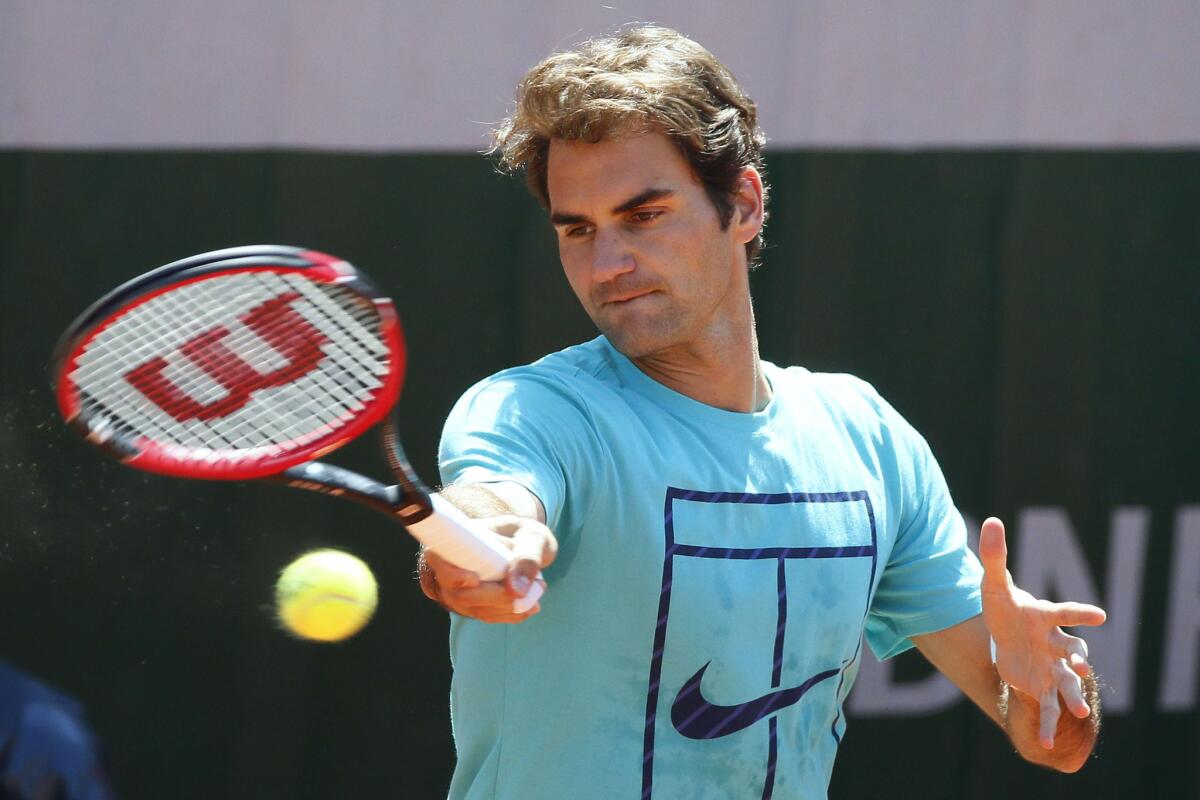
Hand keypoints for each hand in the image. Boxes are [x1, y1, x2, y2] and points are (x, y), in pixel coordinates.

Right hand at [419, 515, 556, 622]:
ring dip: (507, 606)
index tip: (474, 579)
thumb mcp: (533, 537)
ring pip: (473, 609)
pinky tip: (531, 605)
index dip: (451, 573)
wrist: (525, 544)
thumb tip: (516, 590)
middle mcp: (450, 566)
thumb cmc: (525, 535)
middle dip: (496, 597)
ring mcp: (458, 588)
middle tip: (533, 586)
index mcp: (457, 539)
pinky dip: (510, 615)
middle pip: (458, 593)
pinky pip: (486, 616)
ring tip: (538, 589)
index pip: (436, 558)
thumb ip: (527, 558)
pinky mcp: (472, 604)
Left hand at [979, 517, 1105, 748]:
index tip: (1100, 615)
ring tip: (1078, 711)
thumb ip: (994, 556)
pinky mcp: (1043, 687)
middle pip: (1072, 650)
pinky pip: (1049, 708)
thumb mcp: (994, 586)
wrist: (1007, 639)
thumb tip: (992, 521)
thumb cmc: (1005, 610)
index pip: (1064, 612)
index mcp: (1044, 617)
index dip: (1080, 613)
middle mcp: (1054, 643)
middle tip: (1082, 665)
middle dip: (1078, 658)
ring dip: (1074, 696)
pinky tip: (1046, 745)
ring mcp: (1052, 667)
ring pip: (1067, 682)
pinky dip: (1050, 725)